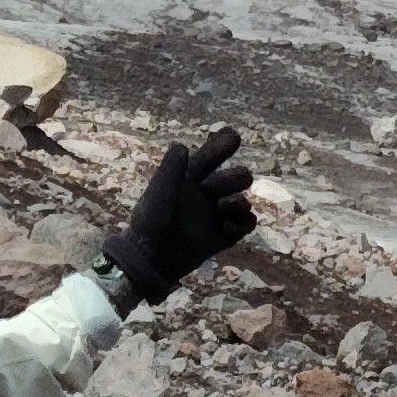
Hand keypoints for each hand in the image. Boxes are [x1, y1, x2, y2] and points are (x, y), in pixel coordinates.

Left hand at [103, 125, 257, 304]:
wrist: (151, 259)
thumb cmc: (151, 222)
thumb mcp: (158, 192)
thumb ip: (170, 169)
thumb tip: (182, 145)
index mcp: (189, 180)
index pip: (210, 159)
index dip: (222, 146)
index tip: (234, 137)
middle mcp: (206, 195)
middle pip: (233, 179)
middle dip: (235, 178)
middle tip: (231, 184)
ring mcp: (216, 216)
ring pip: (242, 201)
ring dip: (240, 202)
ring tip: (228, 207)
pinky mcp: (224, 236)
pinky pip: (245, 225)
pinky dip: (243, 224)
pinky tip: (228, 227)